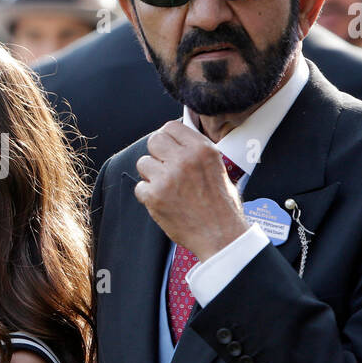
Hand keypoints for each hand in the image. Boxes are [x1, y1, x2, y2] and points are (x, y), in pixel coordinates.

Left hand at [133, 121, 248, 259]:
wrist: (221, 235)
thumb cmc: (222, 206)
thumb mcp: (218, 167)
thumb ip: (196, 152)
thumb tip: (176, 141)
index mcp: (202, 149)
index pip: (172, 127)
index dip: (168, 138)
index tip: (169, 148)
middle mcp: (184, 160)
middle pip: (154, 140)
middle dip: (157, 153)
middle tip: (165, 167)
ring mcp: (167, 178)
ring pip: (143, 163)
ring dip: (151, 175)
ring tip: (166, 187)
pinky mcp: (155, 196)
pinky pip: (140, 187)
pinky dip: (148, 195)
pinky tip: (164, 201)